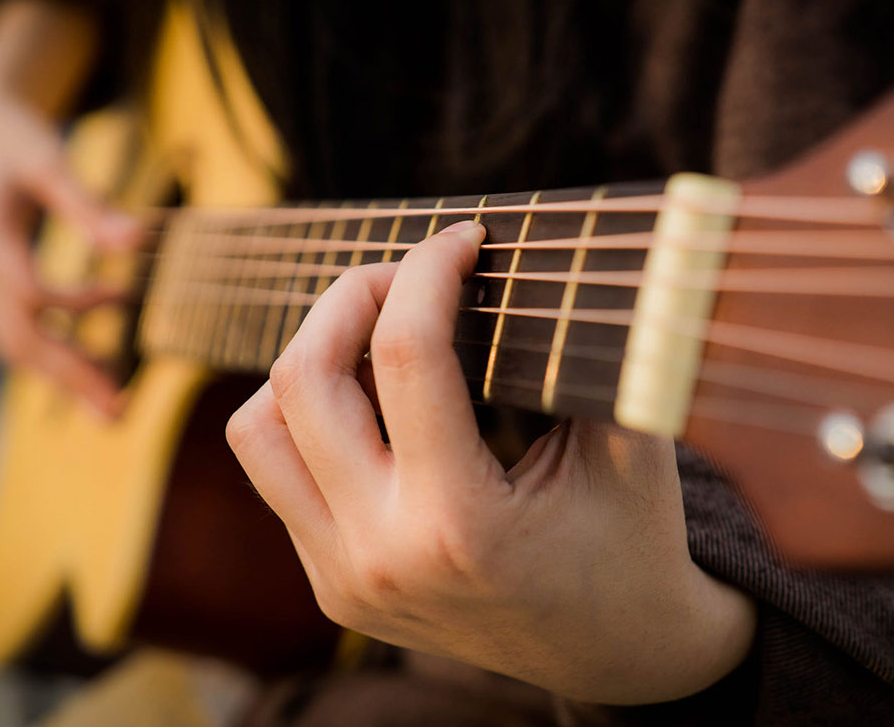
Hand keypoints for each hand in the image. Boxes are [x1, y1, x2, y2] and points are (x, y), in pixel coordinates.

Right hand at [0, 91, 140, 415]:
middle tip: (120, 411)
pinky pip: (18, 333)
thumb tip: (137, 243)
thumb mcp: (47, 162)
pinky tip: (99, 357)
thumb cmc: (11, 140)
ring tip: (114, 405)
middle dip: (71, 374)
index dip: (71, 304)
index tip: (117, 298)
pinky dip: (57, 352)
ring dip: (66, 375)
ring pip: (17, 344)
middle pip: (22, 336)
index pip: (27, 288)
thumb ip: (87, 204)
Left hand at [227, 222, 755, 703]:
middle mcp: (380, 557)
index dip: (429, 270)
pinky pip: (279, 477)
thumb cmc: (635, 545)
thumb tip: (550, 261)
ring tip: (374, 335)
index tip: (462, 239)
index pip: (407, 354)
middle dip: (351, 295)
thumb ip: (590, 356)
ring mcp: (344, 578)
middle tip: (409, 273)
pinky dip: (311, 419)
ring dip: (308, 360)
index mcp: (460, 524)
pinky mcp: (332, 587)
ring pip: (258, 430)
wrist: (617, 655)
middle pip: (303, 380)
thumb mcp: (633, 448)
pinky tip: (376, 402)